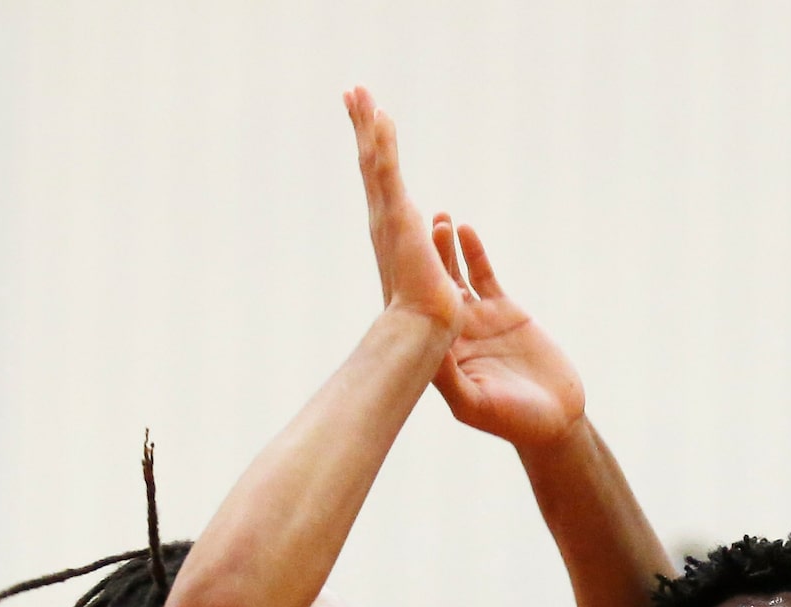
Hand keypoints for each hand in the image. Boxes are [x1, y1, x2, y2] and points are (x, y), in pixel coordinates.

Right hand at [345, 87, 462, 335]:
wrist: (421, 330)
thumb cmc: (427, 321)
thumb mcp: (429, 282)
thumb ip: (430, 265)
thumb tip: (437, 261)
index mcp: (392, 234)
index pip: (381, 185)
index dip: (374, 154)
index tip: (370, 126)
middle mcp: (383, 222)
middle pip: (371, 165)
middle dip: (362, 128)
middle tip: (353, 93)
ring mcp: (387, 217)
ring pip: (373, 161)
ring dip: (367, 124)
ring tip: (359, 91)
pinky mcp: (398, 216)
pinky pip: (387, 171)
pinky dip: (382, 142)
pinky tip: (380, 113)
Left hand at [430, 218, 586, 450]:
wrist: (556, 419)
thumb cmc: (514, 422)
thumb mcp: (476, 404)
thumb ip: (449, 379)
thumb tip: (422, 351)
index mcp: (441, 356)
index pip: (417, 317)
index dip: (407, 288)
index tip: (397, 262)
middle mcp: (454, 334)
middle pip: (432, 289)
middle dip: (424, 258)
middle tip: (413, 225)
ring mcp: (477, 320)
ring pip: (456, 276)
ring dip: (445, 249)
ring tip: (438, 218)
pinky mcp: (503, 311)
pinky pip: (484, 275)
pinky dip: (474, 253)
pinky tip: (465, 229)